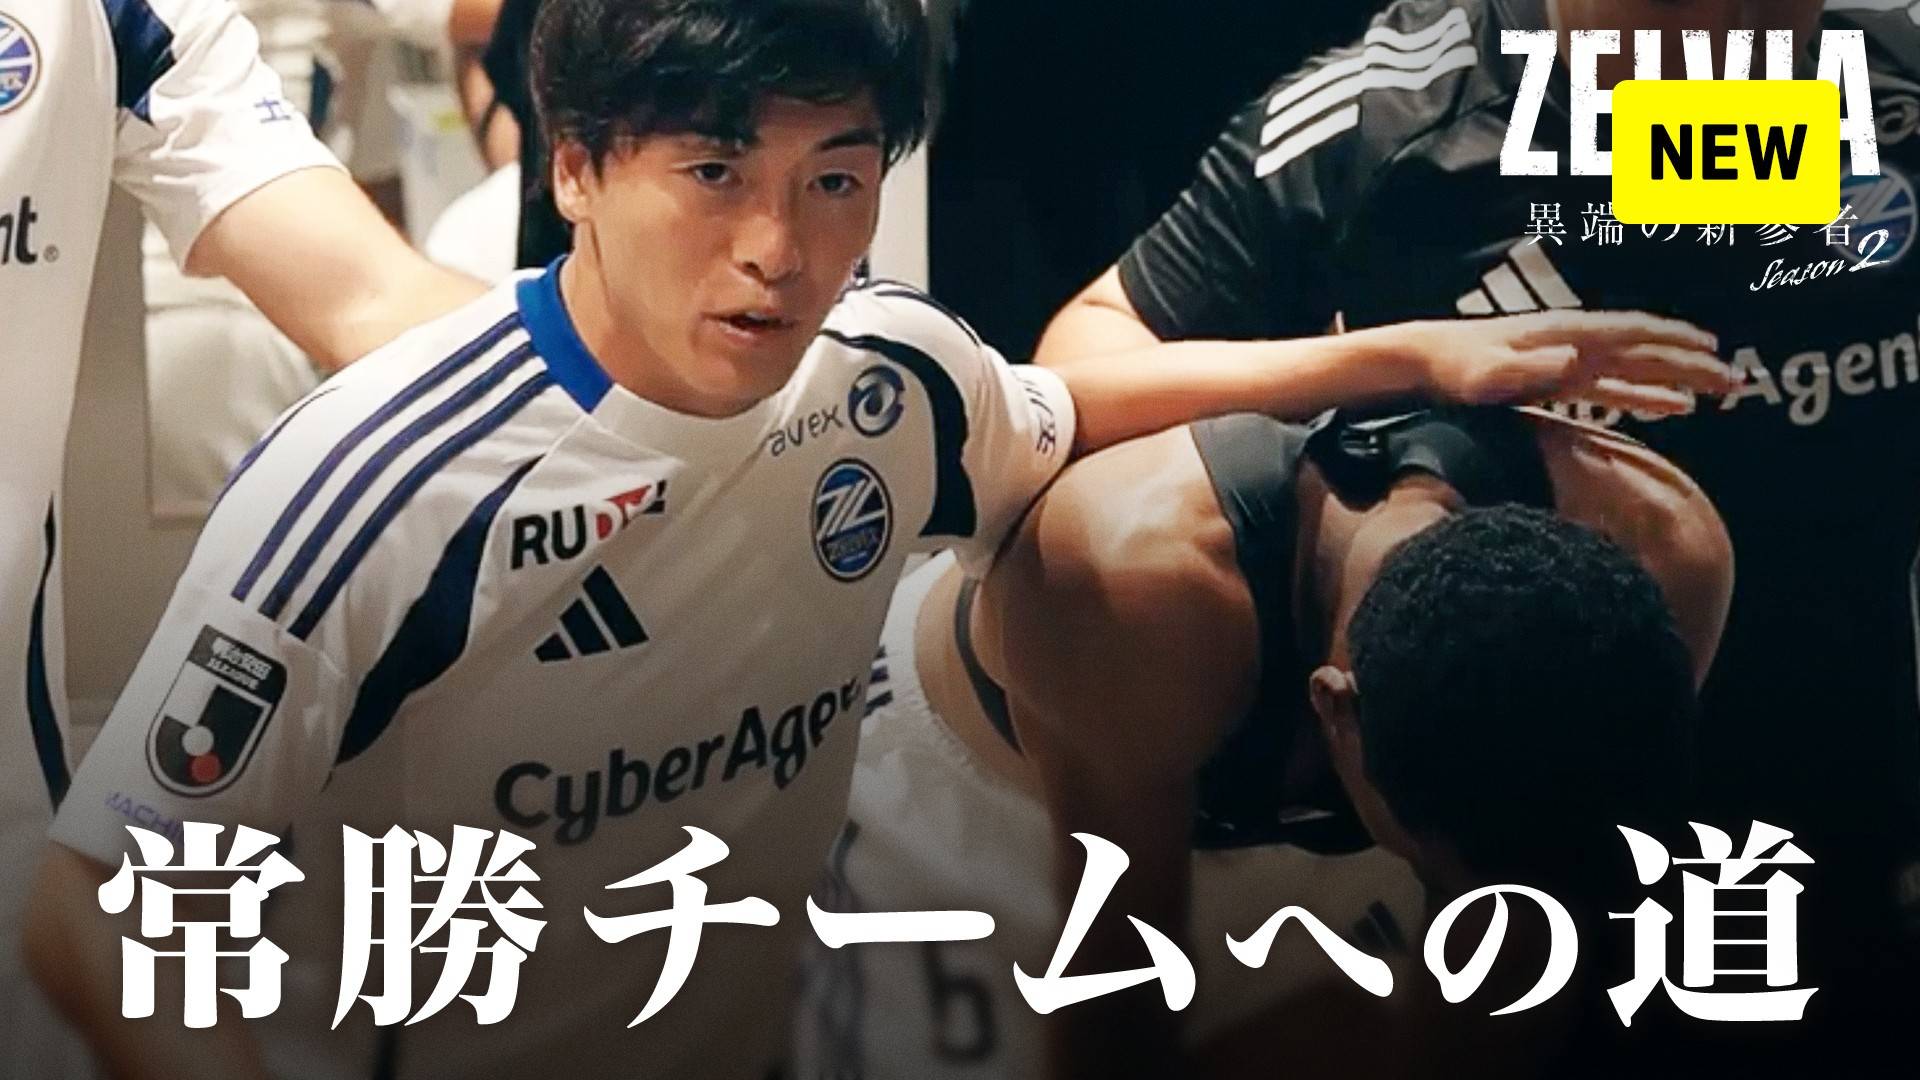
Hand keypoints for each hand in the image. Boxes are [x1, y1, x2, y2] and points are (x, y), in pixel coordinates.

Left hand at [1408, 311, 1728, 415]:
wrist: (1426, 363)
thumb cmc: (1456, 368)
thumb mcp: (1488, 373)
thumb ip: (1528, 367)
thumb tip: (1572, 359)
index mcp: (1567, 335)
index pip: (1632, 334)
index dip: (1673, 341)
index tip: (1712, 349)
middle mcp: (1576, 343)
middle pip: (1646, 351)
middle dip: (1691, 363)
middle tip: (1735, 381)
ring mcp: (1571, 360)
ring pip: (1637, 368)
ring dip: (1677, 379)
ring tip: (1718, 392)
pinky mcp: (1561, 380)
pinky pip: (1614, 387)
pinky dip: (1645, 396)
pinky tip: (1670, 409)